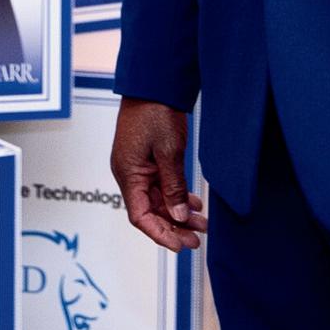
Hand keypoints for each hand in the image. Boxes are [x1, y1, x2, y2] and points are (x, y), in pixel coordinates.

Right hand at [110, 98, 206, 252]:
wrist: (153, 84)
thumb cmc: (155, 112)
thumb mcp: (169, 151)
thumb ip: (173, 185)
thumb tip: (178, 214)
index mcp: (128, 174)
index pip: (140, 216)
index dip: (160, 234)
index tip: (181, 245)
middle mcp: (129, 173)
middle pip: (150, 211)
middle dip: (173, 227)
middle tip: (197, 239)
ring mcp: (138, 167)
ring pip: (157, 200)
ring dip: (178, 213)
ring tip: (202, 223)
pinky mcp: (147, 160)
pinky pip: (160, 186)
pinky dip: (177, 196)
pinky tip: (194, 202)